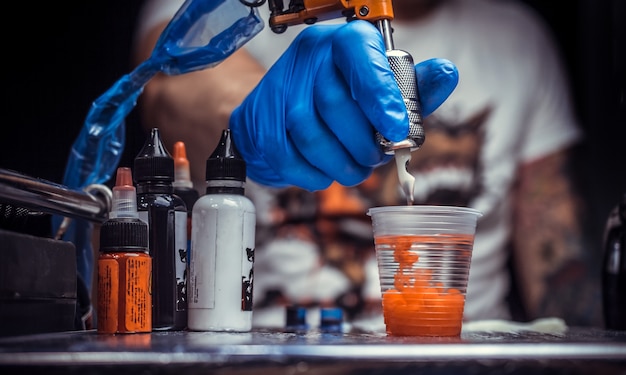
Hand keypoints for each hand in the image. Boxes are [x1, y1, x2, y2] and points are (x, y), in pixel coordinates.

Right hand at [229, 20, 457, 190]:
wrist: (280, 113)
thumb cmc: (338, 102)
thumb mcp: (382, 91)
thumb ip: (413, 88)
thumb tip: (446, 74)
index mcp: (343, 43)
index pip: (359, 55)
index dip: (379, 95)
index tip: (396, 130)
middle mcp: (309, 58)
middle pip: (335, 104)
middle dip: (362, 144)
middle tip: (375, 160)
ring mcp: (280, 89)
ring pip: (311, 134)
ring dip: (340, 164)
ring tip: (355, 170)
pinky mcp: (261, 121)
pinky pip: (288, 156)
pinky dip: (313, 175)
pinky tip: (325, 173)